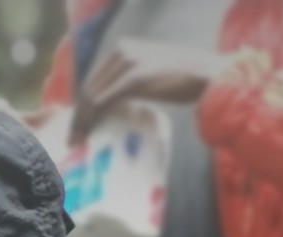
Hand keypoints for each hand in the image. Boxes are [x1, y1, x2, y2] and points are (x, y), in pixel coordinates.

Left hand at [72, 39, 227, 138]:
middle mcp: (122, 51)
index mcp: (125, 48)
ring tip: (78, 140)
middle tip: (72, 138)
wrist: (210, 75)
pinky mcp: (134, 77)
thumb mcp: (152, 77)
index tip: (77, 125)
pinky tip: (89, 132)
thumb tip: (114, 104)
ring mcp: (128, 62)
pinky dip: (92, 118)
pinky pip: (104, 100)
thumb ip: (132, 83)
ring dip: (81, 120)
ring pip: (92, 94)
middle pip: (90, 86)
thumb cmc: (186, 80)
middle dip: (78, 115)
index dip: (83, 104)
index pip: (95, 79)